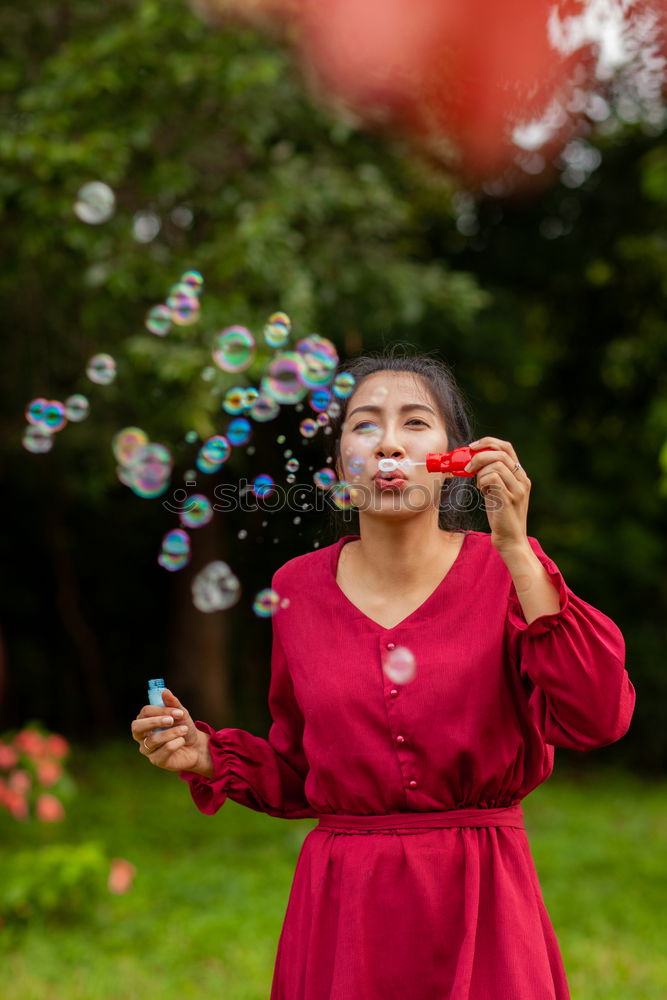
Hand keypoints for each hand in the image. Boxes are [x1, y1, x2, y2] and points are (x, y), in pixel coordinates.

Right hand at [131, 689, 205, 772]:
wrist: (196, 746)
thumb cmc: (184, 727)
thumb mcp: (181, 714)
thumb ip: (173, 703)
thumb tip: (165, 691)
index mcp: (145, 720)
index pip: (145, 712)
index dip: (160, 710)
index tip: (178, 712)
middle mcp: (142, 735)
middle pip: (137, 727)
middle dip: (155, 722)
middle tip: (172, 720)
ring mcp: (147, 749)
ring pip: (153, 740)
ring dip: (171, 733)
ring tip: (184, 730)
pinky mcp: (156, 760)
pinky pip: (163, 751)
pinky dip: (176, 743)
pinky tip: (182, 741)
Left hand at [464, 436, 530, 552]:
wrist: (510, 540)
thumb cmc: (501, 516)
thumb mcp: (497, 492)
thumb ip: (491, 477)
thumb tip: (472, 463)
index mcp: (520, 475)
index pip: (506, 447)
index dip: (488, 442)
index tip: (472, 447)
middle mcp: (522, 480)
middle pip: (500, 453)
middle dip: (479, 456)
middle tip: (467, 467)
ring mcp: (517, 489)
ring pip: (496, 465)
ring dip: (480, 473)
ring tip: (480, 487)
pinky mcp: (509, 499)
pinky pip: (493, 479)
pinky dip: (483, 482)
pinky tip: (483, 492)